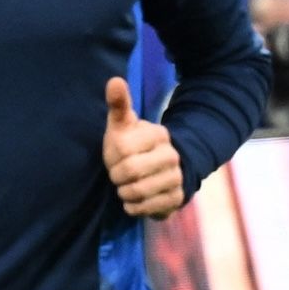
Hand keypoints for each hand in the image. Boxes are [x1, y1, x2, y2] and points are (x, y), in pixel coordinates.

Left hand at [104, 76, 184, 218]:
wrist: (163, 169)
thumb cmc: (133, 144)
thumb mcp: (124, 125)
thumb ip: (119, 104)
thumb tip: (114, 81)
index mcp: (159, 135)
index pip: (122, 150)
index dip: (111, 156)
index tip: (115, 156)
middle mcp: (172, 156)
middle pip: (129, 172)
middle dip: (116, 176)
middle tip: (118, 174)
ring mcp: (177, 179)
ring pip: (137, 192)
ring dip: (124, 192)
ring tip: (126, 187)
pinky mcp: (177, 199)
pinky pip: (146, 208)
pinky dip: (134, 207)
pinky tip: (135, 200)